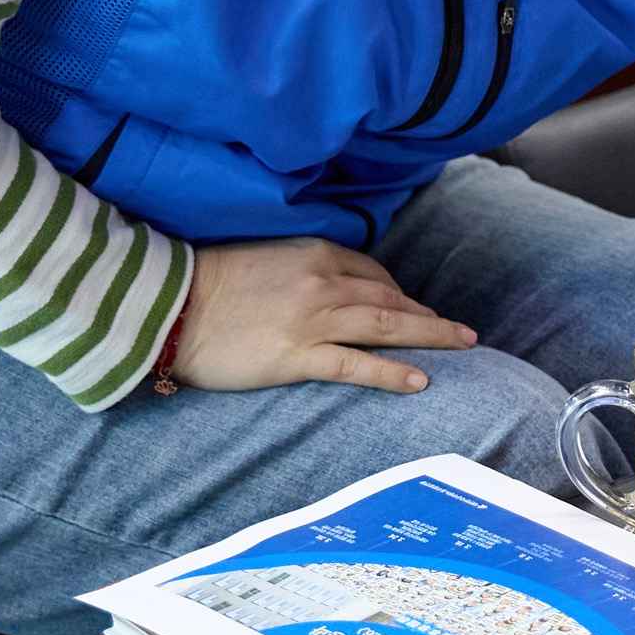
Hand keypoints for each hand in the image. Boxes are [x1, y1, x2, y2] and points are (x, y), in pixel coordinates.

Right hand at [168, 238, 477, 394]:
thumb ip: (305, 269)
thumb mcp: (269, 259)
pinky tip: (420, 380)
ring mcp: (314, 320)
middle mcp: (324, 283)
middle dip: (428, 315)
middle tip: (461, 331)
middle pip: (390, 300)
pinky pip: (355, 364)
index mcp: (318, 254)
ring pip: (386, 327)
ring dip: (430, 335)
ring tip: (463, 345)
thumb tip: (332, 288)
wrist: (171, 306)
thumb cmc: (212, 282)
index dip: (401, 294)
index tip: (416, 310)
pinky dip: (391, 371)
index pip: (374, 275)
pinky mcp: (297, 355)